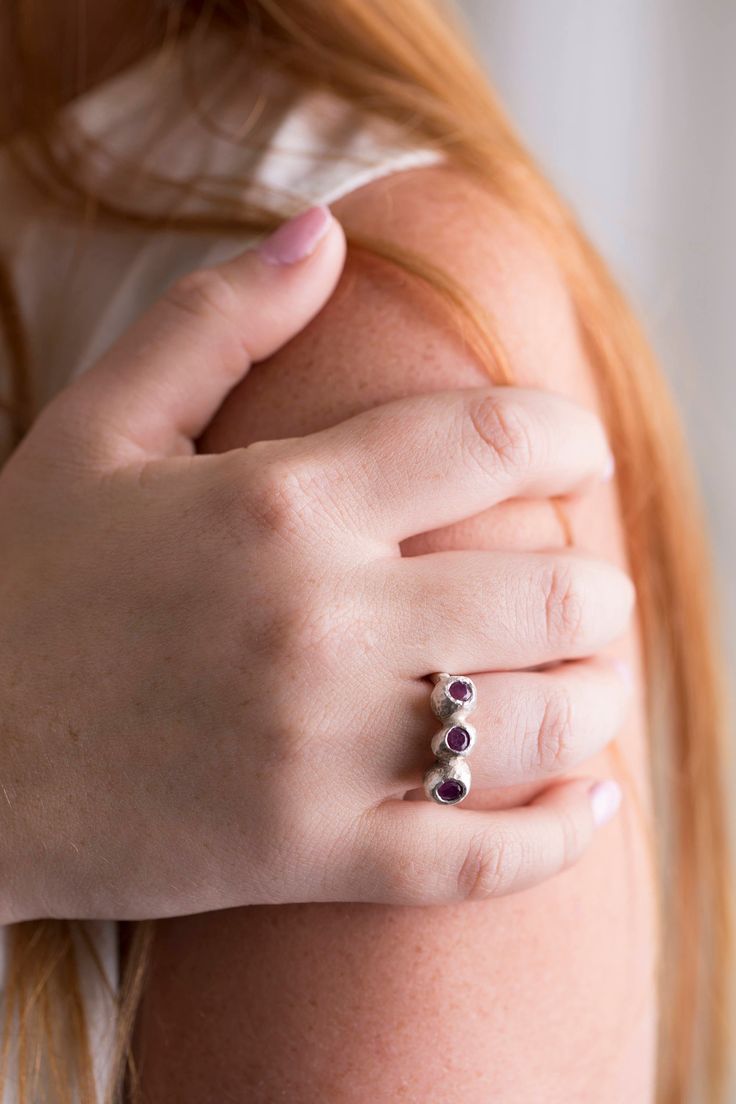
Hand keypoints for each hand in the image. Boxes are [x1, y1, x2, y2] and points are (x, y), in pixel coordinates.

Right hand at [0, 207, 631, 921]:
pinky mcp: (309, 855)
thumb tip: (324, 232)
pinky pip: (478, 862)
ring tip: (592, 680)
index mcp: (279, 501)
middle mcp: (320, 619)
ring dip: (598, 696)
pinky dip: (557, 837)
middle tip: (590, 589)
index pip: (491, 441)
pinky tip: (585, 806)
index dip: (566, 439)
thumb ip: (215, 319)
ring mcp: (320, 749)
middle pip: (548, 589)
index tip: (579, 457)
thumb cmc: (19, 589)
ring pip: (541, 725)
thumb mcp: (97, 430)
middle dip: (597, 587)